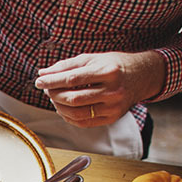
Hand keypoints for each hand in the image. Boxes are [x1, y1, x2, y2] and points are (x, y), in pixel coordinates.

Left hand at [34, 51, 165, 127]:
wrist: (142, 76)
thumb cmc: (113, 65)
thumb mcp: (92, 58)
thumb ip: (67, 66)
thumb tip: (42, 73)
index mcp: (108, 71)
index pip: (72, 79)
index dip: (52, 81)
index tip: (39, 81)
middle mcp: (113, 91)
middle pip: (73, 98)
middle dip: (54, 94)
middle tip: (47, 88)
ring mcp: (113, 107)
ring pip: (76, 113)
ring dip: (58, 106)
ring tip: (55, 97)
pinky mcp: (112, 118)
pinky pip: (83, 122)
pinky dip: (68, 116)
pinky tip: (64, 107)